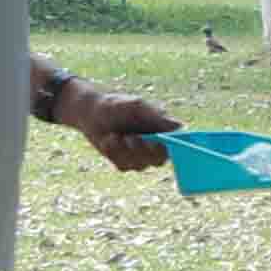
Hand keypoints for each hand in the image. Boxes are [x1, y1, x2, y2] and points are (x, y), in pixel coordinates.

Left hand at [59, 84, 175, 172]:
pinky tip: (108, 140)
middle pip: (159, 160)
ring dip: (125, 151)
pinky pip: (123, 166)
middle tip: (130, 138)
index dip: (172, 150)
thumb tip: (179, 126)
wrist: (92, 112)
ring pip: (140, 165)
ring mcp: (140, 156)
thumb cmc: (117, 105)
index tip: (156, 144)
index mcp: (164, 130)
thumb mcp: (135, 106)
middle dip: (143, 150)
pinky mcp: (125, 162)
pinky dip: (114, 154)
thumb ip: (155, 116)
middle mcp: (155, 146)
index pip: (176, 146)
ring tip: (114, 135)